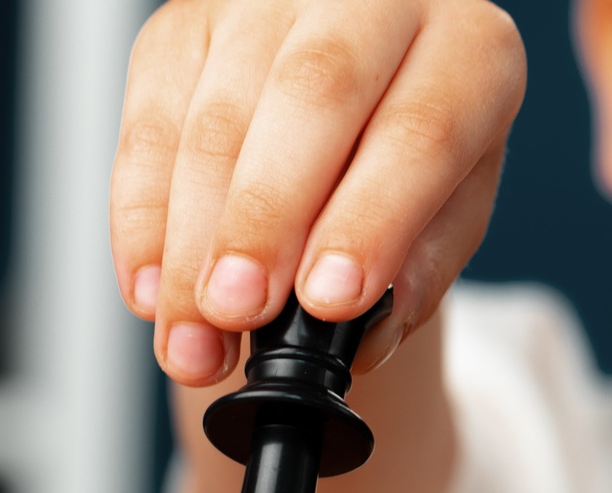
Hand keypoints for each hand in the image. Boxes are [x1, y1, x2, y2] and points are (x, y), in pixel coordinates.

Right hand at [114, 0, 524, 386]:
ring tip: (194, 339)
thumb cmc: (411, 161)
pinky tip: (152, 292)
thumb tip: (364, 336)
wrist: (360, 106)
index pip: (421, 129)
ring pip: (216, 118)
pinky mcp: (184, 22)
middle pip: (312, 95)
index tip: (327, 301)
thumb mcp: (447, 218)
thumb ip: (417, 273)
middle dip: (264, 219)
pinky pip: (148, 125)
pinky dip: (143, 222)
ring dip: (191, 244)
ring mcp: (267, 0)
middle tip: (239, 308)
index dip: (370, 219)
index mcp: (468, 46)